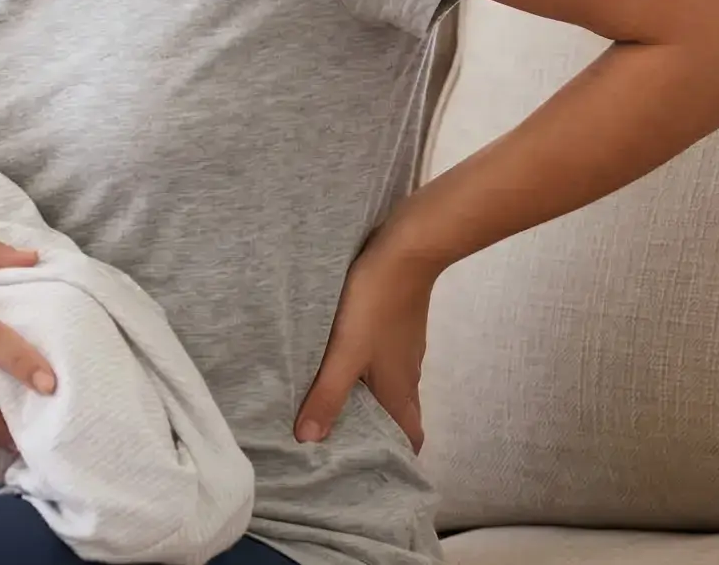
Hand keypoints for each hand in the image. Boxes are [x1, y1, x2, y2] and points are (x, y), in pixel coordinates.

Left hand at [295, 244, 440, 451]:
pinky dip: (367, 374)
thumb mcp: (345, 353)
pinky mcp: (399, 327)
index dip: (397, 456)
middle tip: (341, 442)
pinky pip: (385, 362)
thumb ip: (327, 395)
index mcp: (400, 390)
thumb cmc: (376, 305)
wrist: (407, 251)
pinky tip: (341, 364)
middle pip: (399, 416)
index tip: (370, 468)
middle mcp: (408, 375)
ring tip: (333, 407)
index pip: (411, 437)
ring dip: (369, 402)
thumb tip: (307, 439)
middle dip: (376, 432)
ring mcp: (405, 349)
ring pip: (390, 388)